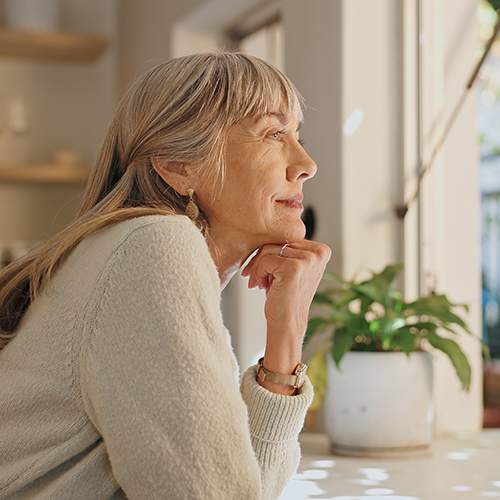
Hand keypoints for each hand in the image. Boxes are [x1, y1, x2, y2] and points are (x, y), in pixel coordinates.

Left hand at [241, 240, 330, 393]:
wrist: (287, 324)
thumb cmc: (285, 298)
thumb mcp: (291, 268)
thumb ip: (287, 249)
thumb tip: (265, 229)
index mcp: (322, 250)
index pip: (287, 238)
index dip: (271, 252)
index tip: (264, 270)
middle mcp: (319, 253)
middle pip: (278, 241)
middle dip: (261, 259)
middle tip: (256, 278)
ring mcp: (308, 259)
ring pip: (269, 249)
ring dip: (258, 267)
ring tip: (261, 284)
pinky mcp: (294, 267)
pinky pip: (265, 259)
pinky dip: (258, 273)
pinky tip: (263, 287)